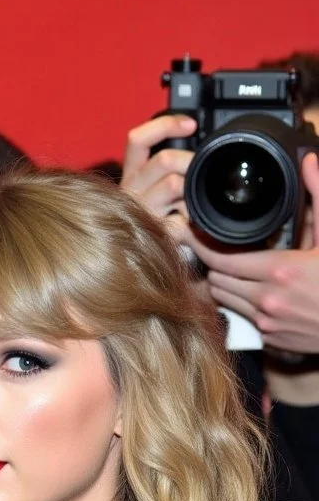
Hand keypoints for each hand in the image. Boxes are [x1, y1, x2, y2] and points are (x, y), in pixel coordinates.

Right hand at [121, 114, 196, 234]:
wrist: (149, 260)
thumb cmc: (163, 219)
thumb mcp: (160, 186)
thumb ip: (171, 166)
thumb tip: (197, 145)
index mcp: (132, 175)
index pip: (138, 140)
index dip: (165, 126)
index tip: (191, 125)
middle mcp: (131, 191)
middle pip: (163, 159)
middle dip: (190, 161)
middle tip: (203, 170)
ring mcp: (141, 212)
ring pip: (173, 184)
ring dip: (192, 190)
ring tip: (196, 202)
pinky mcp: (152, 233)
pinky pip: (180, 219)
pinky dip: (192, 221)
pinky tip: (191, 227)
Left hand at [188, 153, 318, 353]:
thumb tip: (311, 161)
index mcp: (279, 271)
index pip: (222, 260)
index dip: (203, 247)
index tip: (193, 235)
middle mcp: (267, 299)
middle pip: (217, 281)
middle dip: (215, 264)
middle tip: (219, 250)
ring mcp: (266, 323)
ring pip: (224, 301)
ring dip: (226, 285)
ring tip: (236, 269)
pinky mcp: (270, 339)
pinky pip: (242, 318)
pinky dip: (243, 304)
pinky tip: (255, 291)